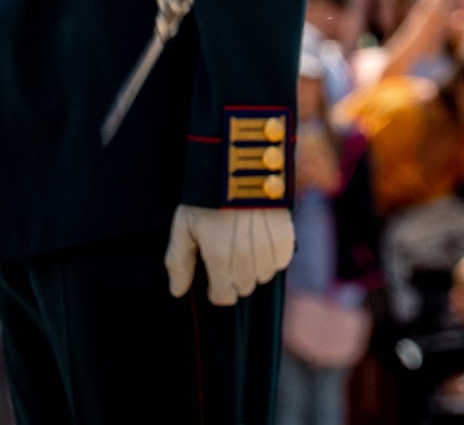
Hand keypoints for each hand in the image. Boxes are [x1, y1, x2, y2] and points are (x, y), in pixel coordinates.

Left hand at [164, 205, 294, 306]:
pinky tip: (262, 240)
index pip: (224, 297)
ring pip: (263, 276)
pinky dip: (272, 256)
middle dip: (234, 277)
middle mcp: (246, 259)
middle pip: (244, 287)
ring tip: (245, 244)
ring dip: (254, 268)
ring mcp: (268, 248)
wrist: (241, 167)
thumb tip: (177, 291)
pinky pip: (281, 262)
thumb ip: (179, 262)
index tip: (214, 274)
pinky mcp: (286, 236)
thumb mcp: (183, 226)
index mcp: (220, 259)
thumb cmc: (207, 197)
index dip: (216, 289)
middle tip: (228, 253)